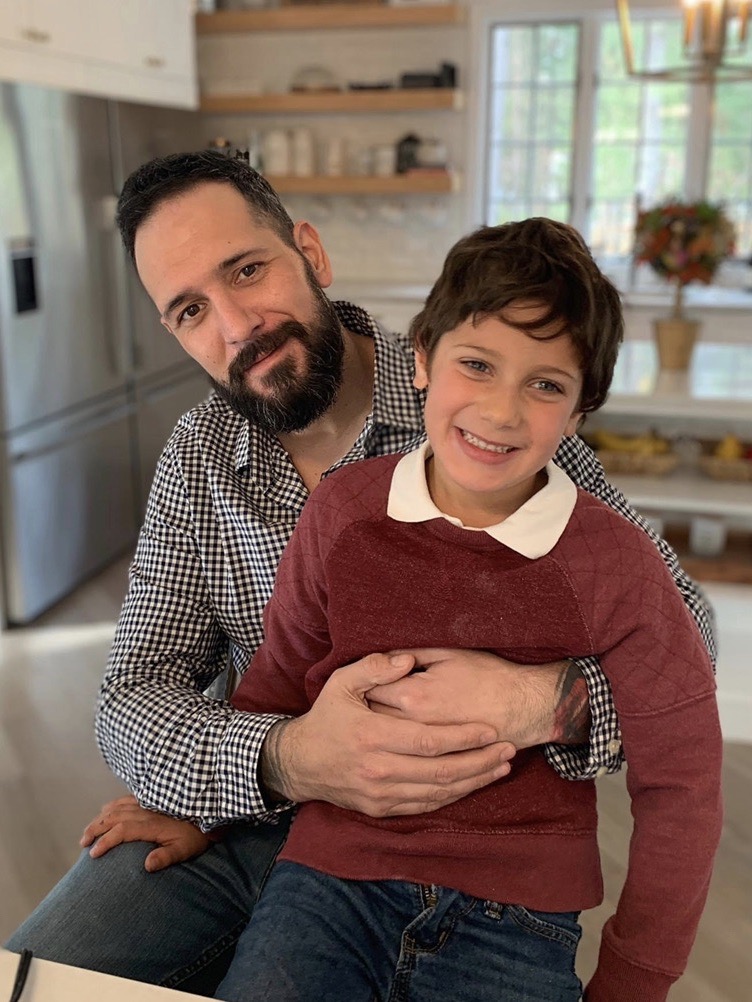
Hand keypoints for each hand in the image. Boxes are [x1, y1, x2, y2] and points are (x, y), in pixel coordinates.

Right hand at [80, 795, 210, 871]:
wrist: (209, 811)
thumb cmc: (196, 835)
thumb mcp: (184, 849)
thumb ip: (166, 857)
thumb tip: (146, 866)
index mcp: (151, 823)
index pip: (121, 830)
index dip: (105, 841)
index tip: (92, 854)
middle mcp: (146, 810)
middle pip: (113, 816)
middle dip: (95, 829)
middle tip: (82, 843)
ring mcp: (147, 802)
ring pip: (117, 807)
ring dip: (100, 818)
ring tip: (88, 832)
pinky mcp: (150, 798)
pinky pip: (125, 798)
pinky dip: (112, 805)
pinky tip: (105, 811)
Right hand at [262, 652, 514, 817]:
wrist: (299, 763)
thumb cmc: (326, 718)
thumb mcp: (341, 683)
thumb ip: (375, 667)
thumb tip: (407, 659)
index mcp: (372, 736)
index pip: (428, 741)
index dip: (463, 737)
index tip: (490, 730)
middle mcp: (378, 770)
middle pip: (441, 771)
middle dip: (479, 762)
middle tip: (508, 750)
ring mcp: (380, 794)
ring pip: (438, 792)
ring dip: (473, 781)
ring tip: (500, 766)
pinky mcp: (381, 809)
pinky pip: (425, 805)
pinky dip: (452, 796)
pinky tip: (472, 783)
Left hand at [366, 648, 588, 747]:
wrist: (526, 705)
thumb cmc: (487, 674)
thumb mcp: (447, 654)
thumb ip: (410, 655)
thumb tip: (384, 658)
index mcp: (413, 696)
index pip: (372, 693)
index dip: (363, 687)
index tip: (359, 685)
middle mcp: (415, 728)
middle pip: (375, 725)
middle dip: (364, 717)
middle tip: (358, 710)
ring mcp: (428, 751)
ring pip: (390, 752)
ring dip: (379, 742)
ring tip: (372, 734)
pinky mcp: (442, 766)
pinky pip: (412, 771)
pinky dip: (400, 764)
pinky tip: (397, 758)